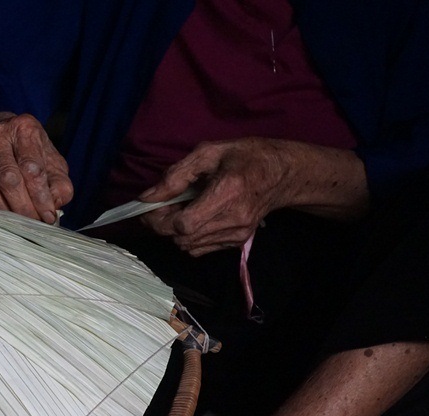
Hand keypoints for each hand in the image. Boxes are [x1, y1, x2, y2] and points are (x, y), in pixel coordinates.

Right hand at [0, 112, 73, 223]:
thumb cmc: (28, 150)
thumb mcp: (50, 160)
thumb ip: (59, 183)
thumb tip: (55, 206)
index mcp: (24, 128)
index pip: (32, 169)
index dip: (41, 197)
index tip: (49, 216)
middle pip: (9, 180)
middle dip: (24, 208)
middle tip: (34, 224)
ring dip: (6, 214)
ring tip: (20, 225)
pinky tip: (4, 219)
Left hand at [139, 137, 367, 256]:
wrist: (281, 174)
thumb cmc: (245, 157)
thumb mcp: (209, 153)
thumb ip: (176, 175)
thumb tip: (147, 197)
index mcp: (227, 192)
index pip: (184, 223)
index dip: (159, 219)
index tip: (150, 207)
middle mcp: (234, 218)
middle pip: (182, 237)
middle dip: (162, 225)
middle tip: (159, 207)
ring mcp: (237, 234)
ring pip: (188, 246)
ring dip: (174, 232)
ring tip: (178, 210)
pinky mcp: (237, 242)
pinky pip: (199, 249)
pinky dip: (188, 237)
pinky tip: (193, 219)